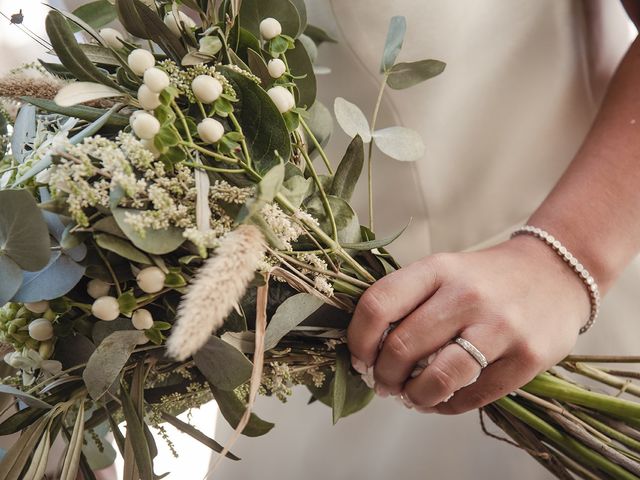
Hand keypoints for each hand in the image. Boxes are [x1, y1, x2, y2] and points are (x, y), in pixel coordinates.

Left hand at [347, 234, 590, 413]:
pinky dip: (446, 406)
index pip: (379, 305)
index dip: (359, 339)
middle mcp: (467, 294)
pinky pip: (472, 397)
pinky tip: (441, 399)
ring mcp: (500, 326)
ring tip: (410, 397)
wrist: (556, 272)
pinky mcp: (528, 357)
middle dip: (383, 376)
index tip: (360, 358)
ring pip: (437, 379)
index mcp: (438, 268)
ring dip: (413, 396)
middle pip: (401, 347)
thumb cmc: (484, 279)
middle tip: (384, 384)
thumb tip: (366, 352)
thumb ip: (408, 301)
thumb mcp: (444, 271)